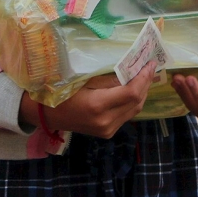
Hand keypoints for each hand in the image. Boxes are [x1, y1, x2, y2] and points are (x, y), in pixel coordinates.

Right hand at [24, 66, 152, 138]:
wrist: (47, 115)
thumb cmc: (61, 92)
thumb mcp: (83, 80)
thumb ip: (108, 79)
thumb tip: (131, 71)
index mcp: (97, 106)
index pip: (131, 93)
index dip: (143, 78)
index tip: (150, 63)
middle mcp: (106, 121)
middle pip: (137, 102)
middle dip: (146, 83)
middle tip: (150, 67)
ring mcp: (108, 130)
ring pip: (135, 110)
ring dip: (142, 92)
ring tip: (145, 76)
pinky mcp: (108, 132)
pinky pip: (127, 115)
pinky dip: (133, 102)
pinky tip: (134, 90)